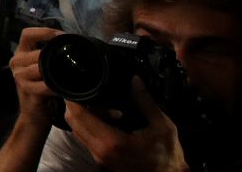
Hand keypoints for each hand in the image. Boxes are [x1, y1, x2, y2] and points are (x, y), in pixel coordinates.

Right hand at [9, 26, 63, 121]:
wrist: (34, 116)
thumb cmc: (42, 90)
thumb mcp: (43, 69)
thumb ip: (49, 55)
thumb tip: (71, 41)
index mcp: (20, 54)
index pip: (27, 33)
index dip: (45, 32)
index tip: (63, 36)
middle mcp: (16, 63)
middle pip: (37, 51)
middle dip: (57, 53)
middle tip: (75, 54)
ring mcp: (19, 77)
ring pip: (41, 67)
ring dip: (58, 70)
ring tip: (72, 71)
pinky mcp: (27, 91)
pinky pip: (46, 84)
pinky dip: (57, 86)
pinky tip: (65, 87)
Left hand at [62, 78, 186, 171]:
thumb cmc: (168, 154)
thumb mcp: (161, 125)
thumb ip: (145, 101)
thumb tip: (135, 80)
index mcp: (113, 141)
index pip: (80, 116)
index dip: (73, 99)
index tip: (75, 85)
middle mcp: (101, 151)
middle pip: (73, 122)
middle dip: (76, 105)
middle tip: (90, 92)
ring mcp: (99, 158)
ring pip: (78, 131)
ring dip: (83, 116)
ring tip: (104, 107)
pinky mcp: (102, 161)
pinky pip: (86, 139)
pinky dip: (90, 126)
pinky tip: (109, 119)